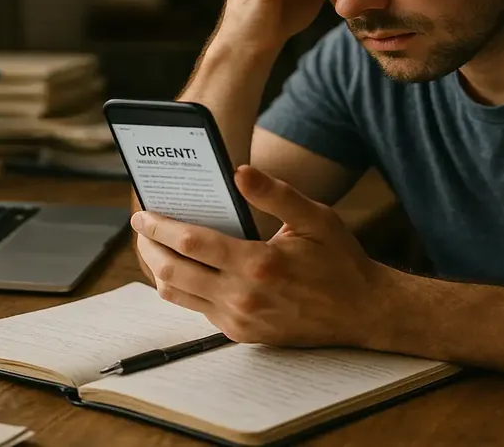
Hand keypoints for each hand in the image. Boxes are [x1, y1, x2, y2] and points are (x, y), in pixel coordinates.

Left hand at [132, 165, 388, 347]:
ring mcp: (240, 320)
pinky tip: (184, 268)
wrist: (362, 311)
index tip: (144, 214)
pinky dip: (182, 288)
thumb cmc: (340, 260)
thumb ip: (274, 193)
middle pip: (173, 272)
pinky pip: (197, 310)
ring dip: (159, 270)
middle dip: (149, 248)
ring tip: (155, 247)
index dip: (161, 227)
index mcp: (259, 264)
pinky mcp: (242, 333)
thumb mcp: (315, 218)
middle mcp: (243, 297)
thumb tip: (239, 170)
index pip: (192, 243)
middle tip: (142, 228)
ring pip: (178, 296)